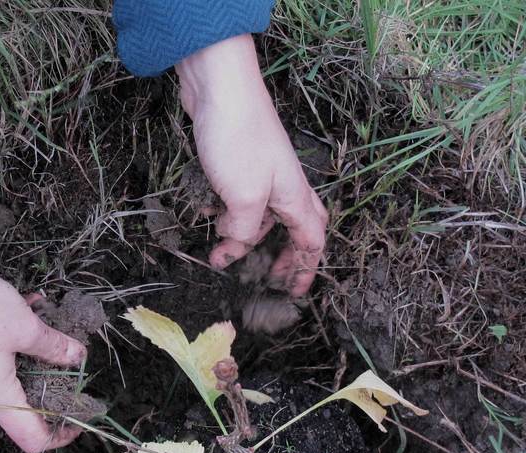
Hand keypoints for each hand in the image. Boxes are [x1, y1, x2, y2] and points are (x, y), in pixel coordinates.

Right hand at [0, 272, 86, 452]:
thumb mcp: (25, 325)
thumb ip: (54, 346)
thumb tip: (77, 356)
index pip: (30, 439)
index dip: (57, 437)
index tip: (74, 423)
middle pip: (12, 405)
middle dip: (38, 383)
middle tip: (55, 357)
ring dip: (15, 358)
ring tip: (31, 320)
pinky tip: (1, 317)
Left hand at [176, 35, 327, 295]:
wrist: (220, 87)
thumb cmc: (239, 140)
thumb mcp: (243, 198)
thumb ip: (242, 231)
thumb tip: (231, 250)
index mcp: (294, 198)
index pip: (311, 242)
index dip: (305, 269)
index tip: (295, 292)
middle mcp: (285, 186)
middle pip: (296, 228)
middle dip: (286, 255)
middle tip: (269, 278)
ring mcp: (263, 172)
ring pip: (265, 215)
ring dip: (249, 238)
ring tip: (226, 256)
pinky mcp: (240, 161)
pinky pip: (243, 200)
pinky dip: (233, 217)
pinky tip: (214, 223)